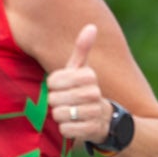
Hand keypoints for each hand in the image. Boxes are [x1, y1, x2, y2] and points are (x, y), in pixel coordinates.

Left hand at [47, 25, 110, 144]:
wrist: (104, 119)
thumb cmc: (84, 91)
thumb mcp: (82, 70)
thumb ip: (83, 49)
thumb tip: (92, 26)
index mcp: (89, 76)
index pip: (53, 81)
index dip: (52, 86)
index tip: (61, 87)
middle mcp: (93, 92)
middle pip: (55, 98)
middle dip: (56, 102)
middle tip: (65, 102)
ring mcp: (93, 112)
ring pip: (59, 115)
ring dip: (60, 116)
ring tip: (70, 114)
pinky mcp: (91, 129)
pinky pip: (66, 130)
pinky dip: (66, 129)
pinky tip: (75, 125)